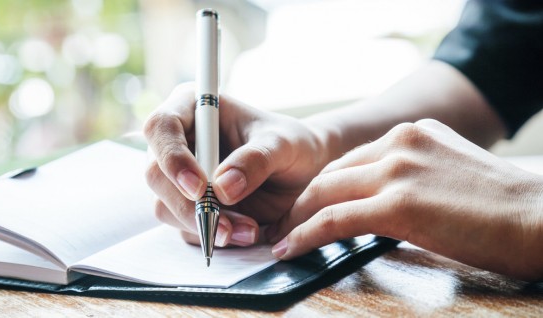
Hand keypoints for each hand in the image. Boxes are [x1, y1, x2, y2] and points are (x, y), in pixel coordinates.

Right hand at [143, 83, 332, 246]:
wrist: (303, 174)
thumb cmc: (291, 145)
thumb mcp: (283, 145)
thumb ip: (255, 160)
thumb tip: (222, 188)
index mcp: (193, 108)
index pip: (161, 127)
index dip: (172, 158)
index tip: (199, 187)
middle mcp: (178, 142)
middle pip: (156, 174)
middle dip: (188, 205)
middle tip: (224, 226)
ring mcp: (178, 177)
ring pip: (166, 206)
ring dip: (204, 225)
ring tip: (249, 230)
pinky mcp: (188, 206)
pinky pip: (185, 228)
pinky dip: (212, 236)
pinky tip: (245, 233)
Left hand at [267, 119, 542, 280]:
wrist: (540, 218)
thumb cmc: (503, 208)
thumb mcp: (449, 172)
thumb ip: (413, 175)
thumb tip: (382, 202)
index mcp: (412, 133)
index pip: (351, 159)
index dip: (323, 185)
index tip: (306, 204)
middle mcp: (399, 143)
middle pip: (330, 173)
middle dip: (301, 201)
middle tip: (283, 223)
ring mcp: (397, 170)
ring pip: (324, 193)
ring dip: (296, 220)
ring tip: (280, 239)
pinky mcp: (396, 204)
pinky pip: (334, 219)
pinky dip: (305, 235)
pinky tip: (290, 249)